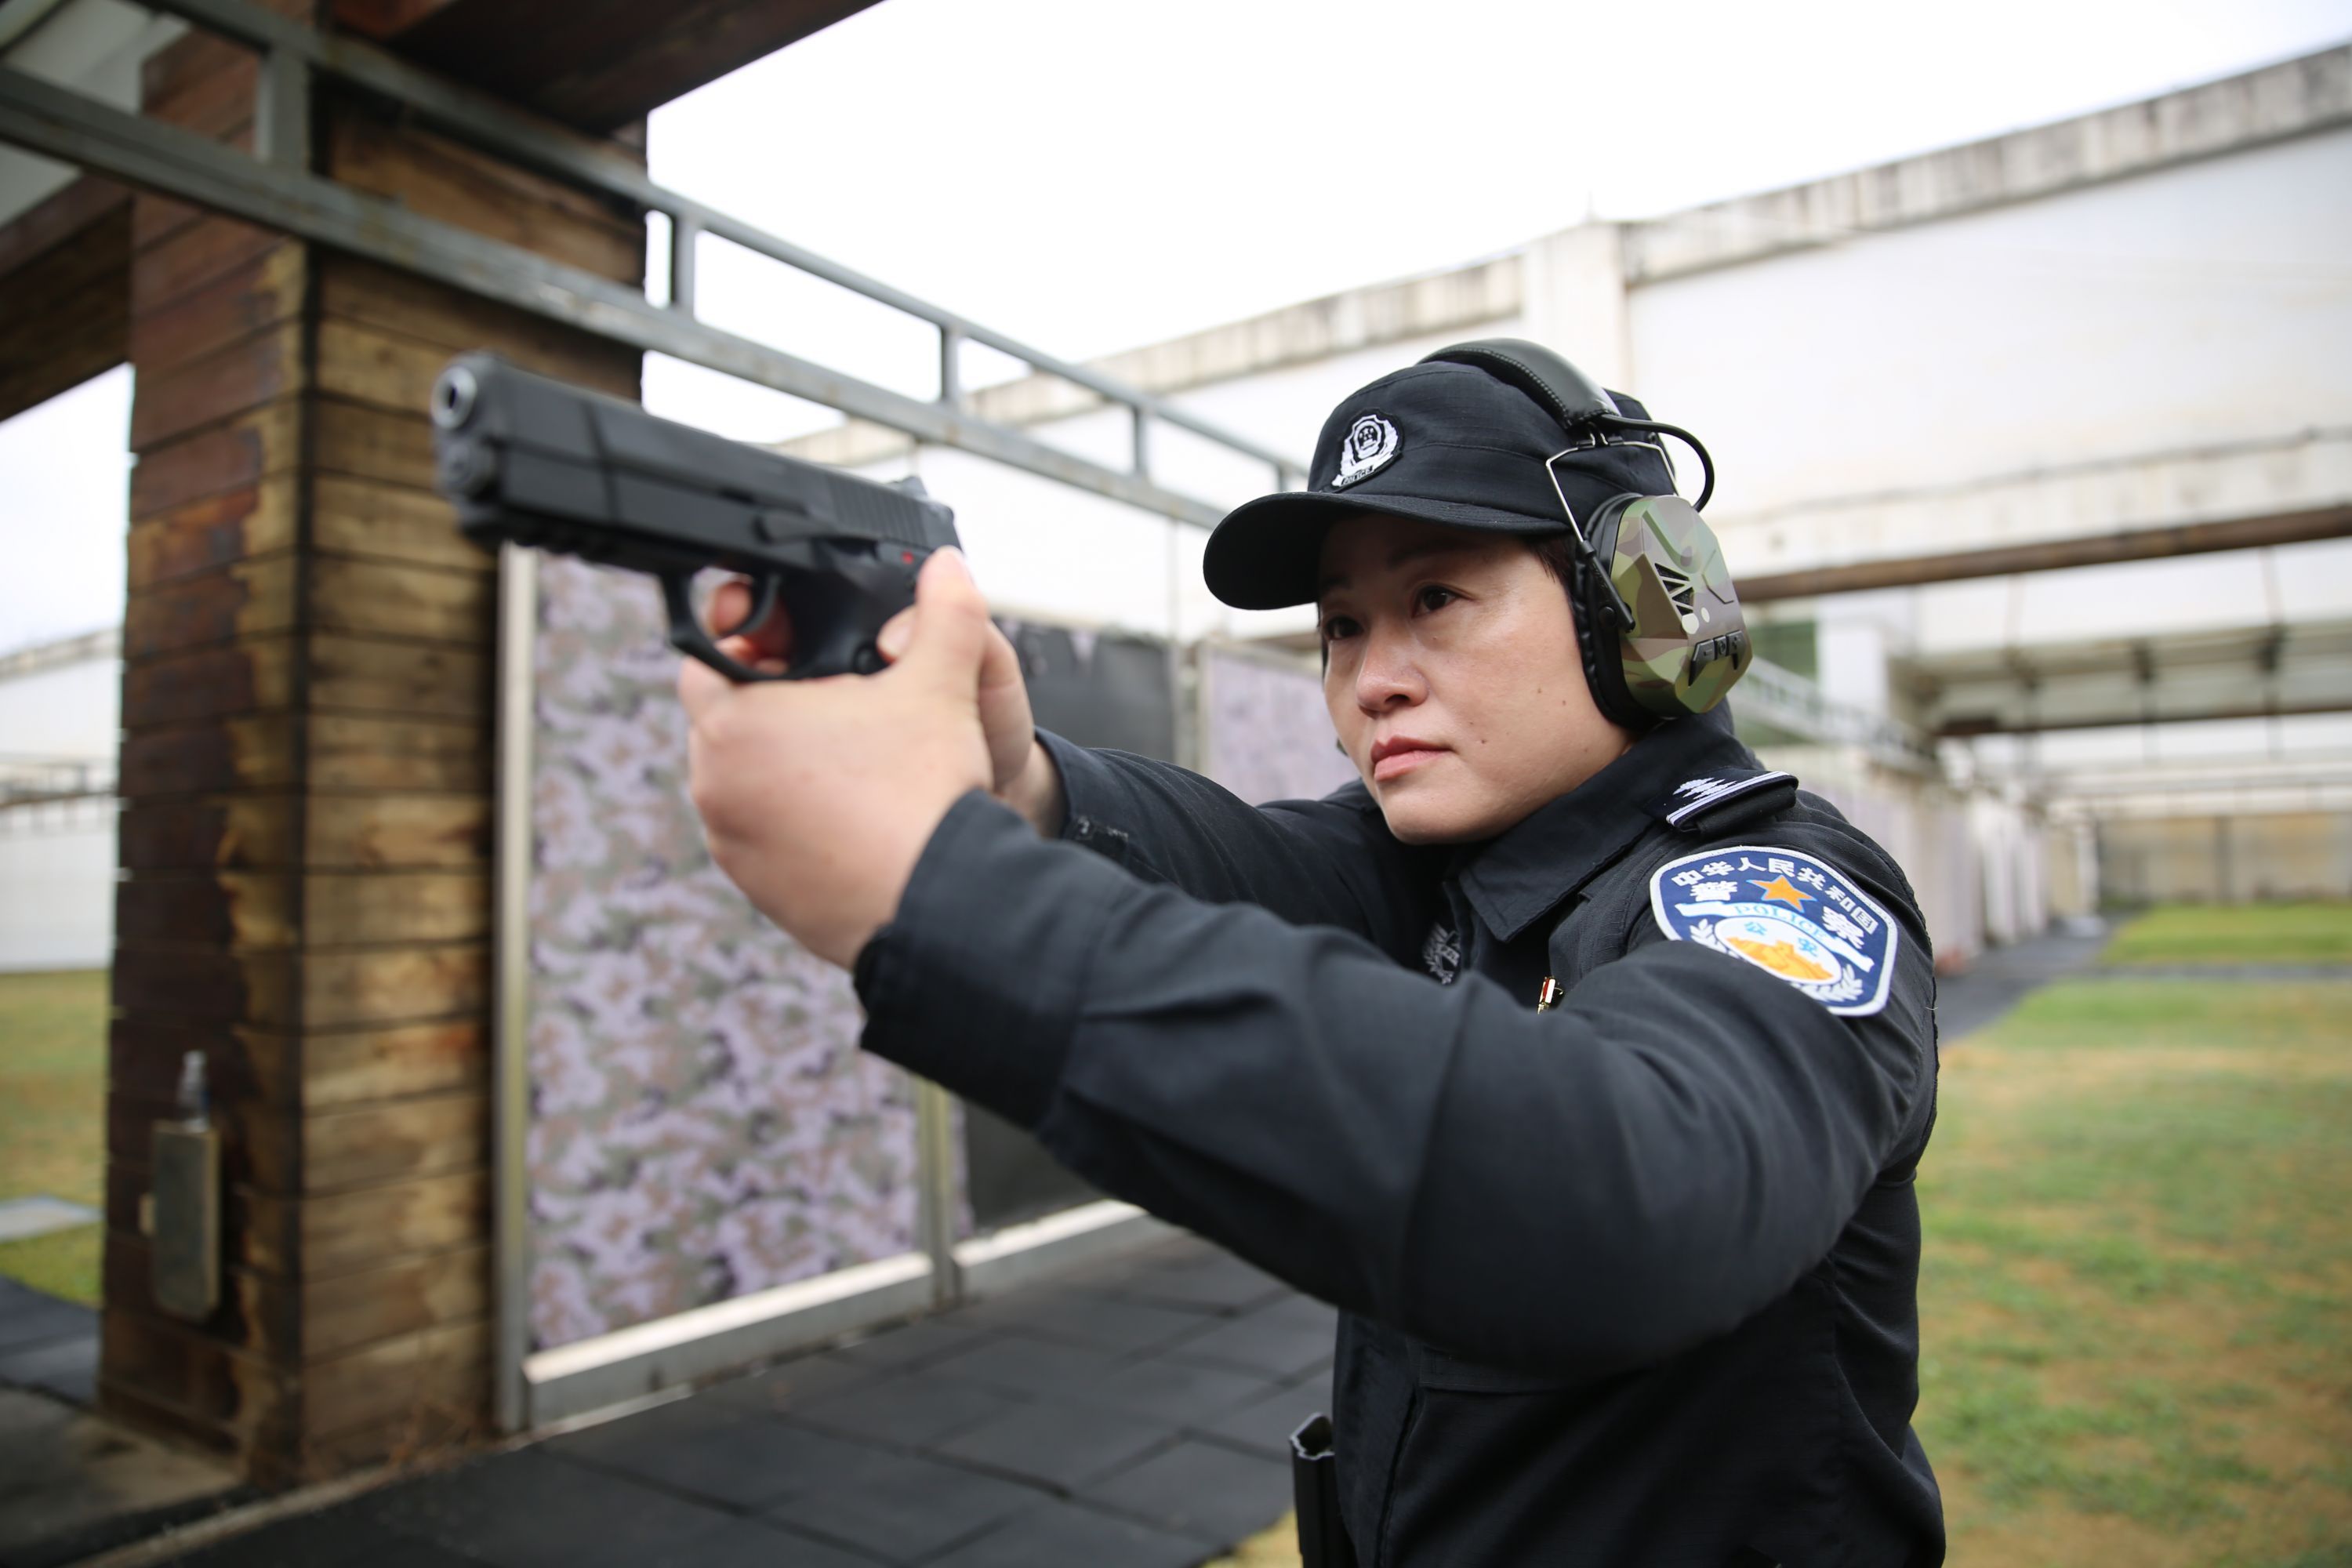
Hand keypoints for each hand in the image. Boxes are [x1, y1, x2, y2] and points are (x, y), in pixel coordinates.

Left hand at [680, 549, 995, 966]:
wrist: (941, 906)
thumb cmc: (924, 796)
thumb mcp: (940, 683)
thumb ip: (945, 612)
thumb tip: (948, 566)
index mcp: (735, 722)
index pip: (708, 657)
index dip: (752, 642)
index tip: (794, 648)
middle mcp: (715, 785)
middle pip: (730, 721)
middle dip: (777, 704)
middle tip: (839, 702)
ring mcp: (733, 845)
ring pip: (748, 784)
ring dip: (787, 768)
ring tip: (856, 764)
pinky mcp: (761, 892)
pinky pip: (769, 840)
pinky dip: (801, 826)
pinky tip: (857, 820)